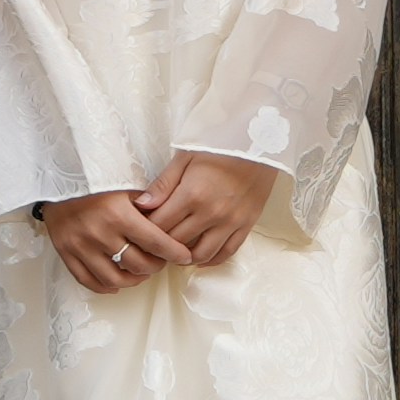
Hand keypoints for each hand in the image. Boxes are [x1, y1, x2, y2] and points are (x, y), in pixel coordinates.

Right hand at [34, 191, 176, 294]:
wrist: (53, 177)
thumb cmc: (93, 177)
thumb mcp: (124, 182)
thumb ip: (148, 201)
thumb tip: (173, 221)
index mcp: (118, 214)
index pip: (155, 242)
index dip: (174, 252)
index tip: (185, 256)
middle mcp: (99, 233)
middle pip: (138, 264)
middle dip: (156, 265)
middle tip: (162, 260)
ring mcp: (81, 246)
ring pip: (115, 278)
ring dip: (134, 279)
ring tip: (142, 272)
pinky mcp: (66, 253)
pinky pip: (89, 281)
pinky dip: (106, 286)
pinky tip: (117, 283)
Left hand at [131, 151, 277, 271]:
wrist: (260, 140)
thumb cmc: (220, 144)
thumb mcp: (186, 156)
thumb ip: (163, 183)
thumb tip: (141, 206)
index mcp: (192, 194)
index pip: (159, 226)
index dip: (144, 230)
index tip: (139, 228)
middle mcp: (211, 213)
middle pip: (176, 243)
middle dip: (160, 245)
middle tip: (152, 242)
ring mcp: (231, 222)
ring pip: (201, 254)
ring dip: (184, 257)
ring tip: (173, 252)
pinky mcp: (246, 224)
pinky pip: (227, 252)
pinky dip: (211, 260)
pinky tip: (199, 257)